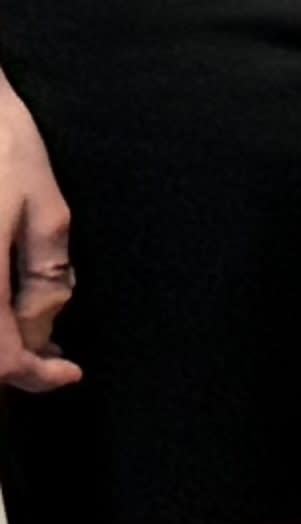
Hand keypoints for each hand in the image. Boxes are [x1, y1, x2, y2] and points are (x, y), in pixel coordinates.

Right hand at [0, 65, 70, 391]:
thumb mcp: (45, 210)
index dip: (36, 376)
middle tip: (56, 358)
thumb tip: (44, 333)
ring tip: (36, 337)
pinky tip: (9, 306)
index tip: (71, 373)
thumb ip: (46, 278)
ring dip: (1, 342)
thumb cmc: (2, 147)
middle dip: (17, 363)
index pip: (1, 357)